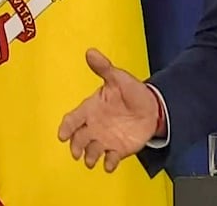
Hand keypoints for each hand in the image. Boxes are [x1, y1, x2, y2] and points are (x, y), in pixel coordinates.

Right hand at [57, 48, 159, 171]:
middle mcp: (94, 126)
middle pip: (78, 139)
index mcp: (91, 109)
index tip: (63, 135)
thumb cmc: (132, 92)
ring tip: (93, 158)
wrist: (153, 107)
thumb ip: (104, 68)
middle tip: (78, 151)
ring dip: (90, 157)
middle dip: (76, 146)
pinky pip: (109, 160)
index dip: (66, 128)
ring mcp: (105, 139)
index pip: (72, 120)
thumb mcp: (119, 78)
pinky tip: (110, 163)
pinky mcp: (118, 149)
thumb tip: (90, 52)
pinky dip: (108, 164)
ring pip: (91, 152)